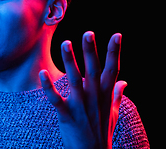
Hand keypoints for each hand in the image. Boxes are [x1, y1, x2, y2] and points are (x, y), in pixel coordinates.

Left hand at [39, 31, 126, 148]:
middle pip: (93, 70)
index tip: (117, 35)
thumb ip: (115, 95)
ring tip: (66, 43)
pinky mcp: (68, 116)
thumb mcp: (112, 113)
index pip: (112, 69)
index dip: (114, 52)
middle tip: (87, 33)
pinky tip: (43, 73)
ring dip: (70, 61)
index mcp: (104, 95)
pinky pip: (56, 99)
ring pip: (75, 80)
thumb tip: (124, 82)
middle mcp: (94, 98)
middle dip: (91, 51)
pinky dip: (49, 86)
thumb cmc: (101, 132)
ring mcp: (81, 107)